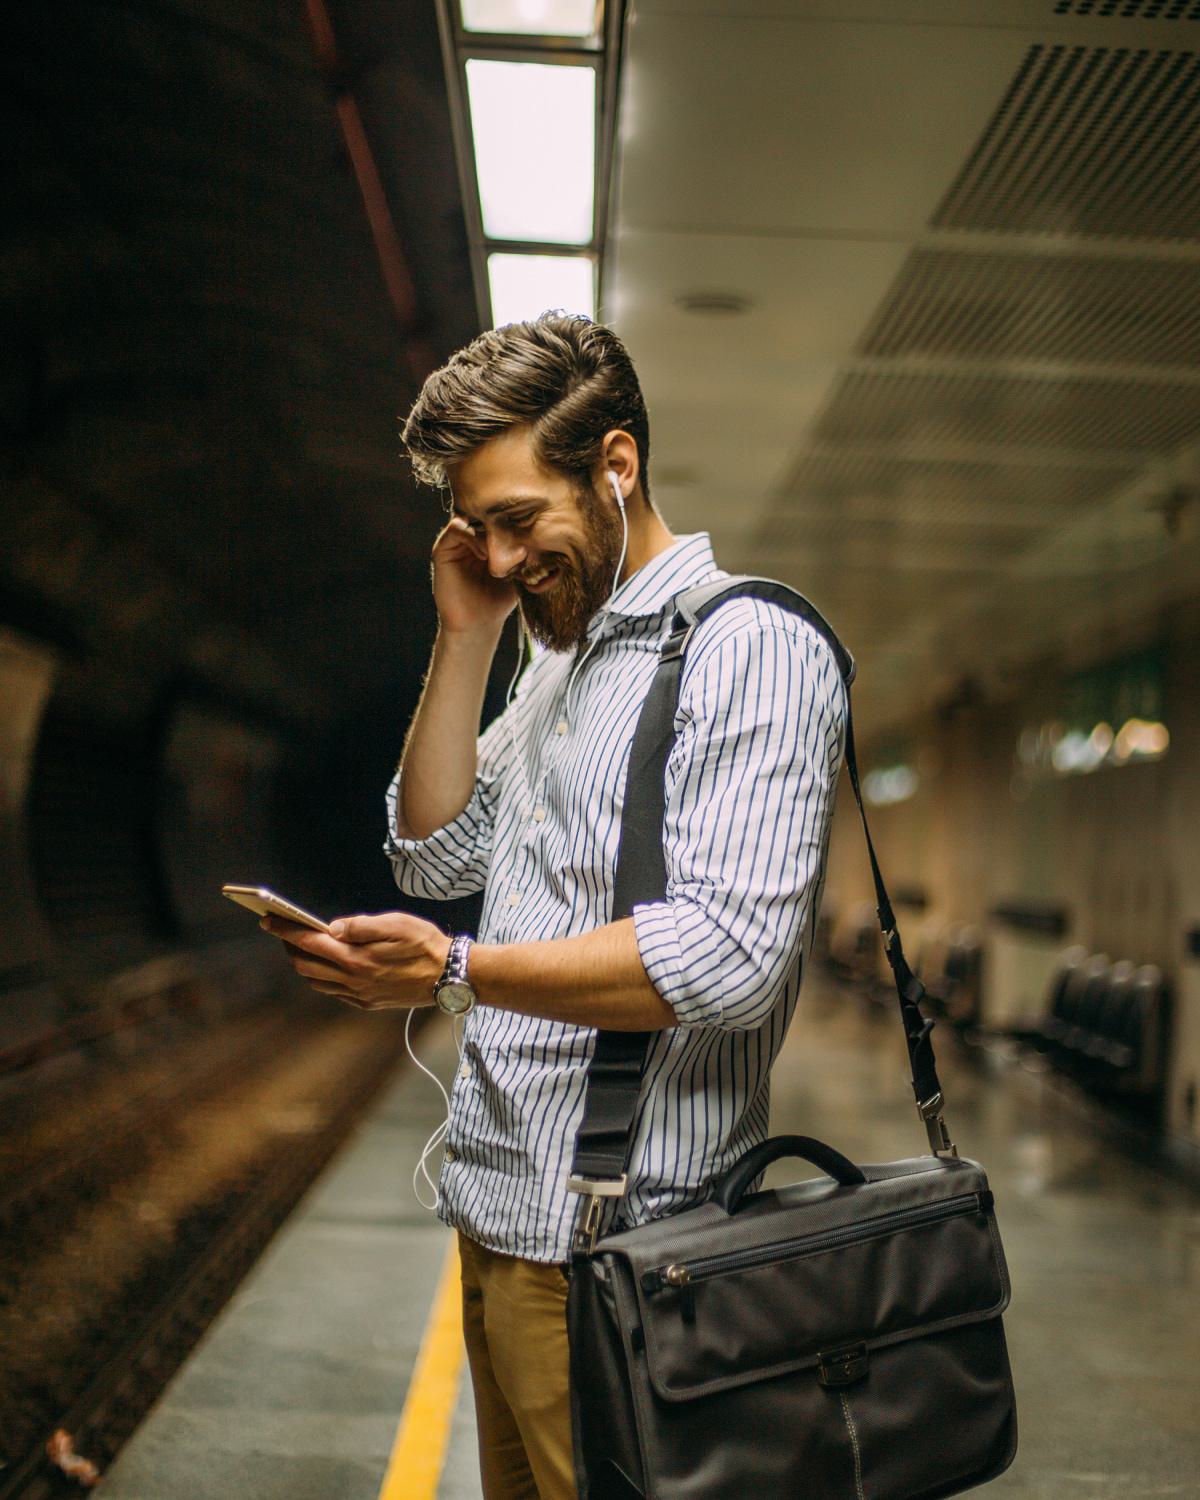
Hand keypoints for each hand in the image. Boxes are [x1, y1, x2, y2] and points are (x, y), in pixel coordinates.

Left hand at [259, 910, 451, 1010]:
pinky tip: (328, 966)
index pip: (309, 943)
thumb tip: (331, 928)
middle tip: (285, 930)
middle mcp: (353, 981)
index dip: (285, 930)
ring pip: (317, 982)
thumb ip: (360, 926)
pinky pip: (334, 992)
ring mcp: (360, 995)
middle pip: (305, 966)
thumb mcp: (396, 924)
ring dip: (304, 964)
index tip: (269, 919)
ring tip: (304, 946)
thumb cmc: (425, 944)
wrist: (450, 976)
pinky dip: (322, 978)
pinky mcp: (368, 1003)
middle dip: (290, 946)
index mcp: (356, 959)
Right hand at [432, 515, 516, 635]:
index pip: (498, 514)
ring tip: (500, 550)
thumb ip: (524, 548)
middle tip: (516, 534)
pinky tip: (485, 555)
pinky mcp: (442, 550)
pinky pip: (455, 529)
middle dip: (501, 521)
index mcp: (487, 538)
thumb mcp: (519, 569)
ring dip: (487, 530)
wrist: (479, 624)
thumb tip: (538, 529)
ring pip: (471, 517)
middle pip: (484, 512)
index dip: (512, 517)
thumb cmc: (500, 598)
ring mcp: (456, 542)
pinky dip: (472, 537)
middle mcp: (470, 536)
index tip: (527, 529)